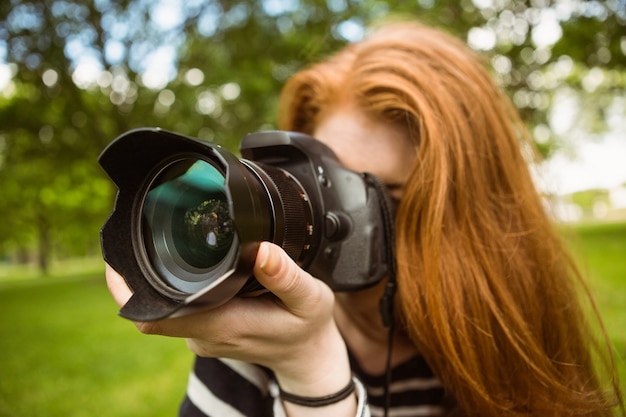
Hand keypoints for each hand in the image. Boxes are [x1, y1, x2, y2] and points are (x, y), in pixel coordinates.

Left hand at [105, 242, 352, 403]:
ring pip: (166, 308)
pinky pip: (181, 311)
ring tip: (170, 244)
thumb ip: (286, 277)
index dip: (129, 292)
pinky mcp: (207, 332)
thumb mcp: (309, 299)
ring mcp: (204, 336)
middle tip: (141, 234)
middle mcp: (205, 335)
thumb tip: (262, 250)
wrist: (307, 357)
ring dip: (163, 281)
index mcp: (222, 325)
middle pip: (151, 309)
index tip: (117, 261)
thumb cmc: (307, 329)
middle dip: (138, 276)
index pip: (154, 317)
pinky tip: (197, 269)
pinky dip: (180, 290)